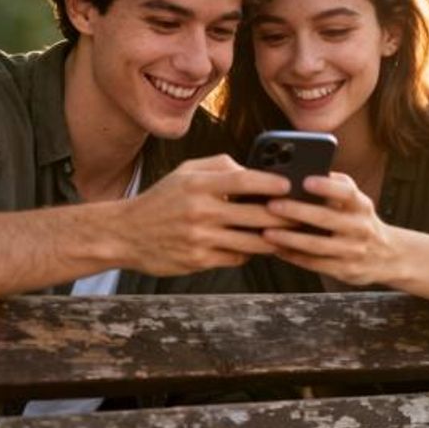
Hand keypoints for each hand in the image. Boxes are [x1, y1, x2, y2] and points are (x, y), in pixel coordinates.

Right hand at [114, 154, 290, 274]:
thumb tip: (252, 170)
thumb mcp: (185, 172)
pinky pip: (235, 257)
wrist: (126, 234)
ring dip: (273, 239)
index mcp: (197, 185)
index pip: (242, 181)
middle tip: (302, 214)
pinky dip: (248, 252)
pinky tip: (255, 246)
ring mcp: (199, 238)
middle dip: (283, 216)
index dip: (270, 183)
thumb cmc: (161, 199)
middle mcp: (199, 211)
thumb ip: (219, 166)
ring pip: (251, 241)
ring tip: (288, 233)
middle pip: (254, 215)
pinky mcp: (198, 260)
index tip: (291, 185)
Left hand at [263, 172, 397, 286]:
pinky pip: (315, 264)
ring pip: (317, 245)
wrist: (388, 255)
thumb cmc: (359, 220)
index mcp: (361, 205)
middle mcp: (359, 227)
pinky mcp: (345, 270)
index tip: (305, 180)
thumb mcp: (356, 201)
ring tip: (267, 232)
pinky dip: (294, 256)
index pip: (347, 192)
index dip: (327, 186)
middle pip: (326, 219)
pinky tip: (276, 249)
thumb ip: (334, 187)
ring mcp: (353, 251)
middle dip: (297, 212)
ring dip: (290, 238)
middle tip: (272, 205)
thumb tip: (300, 170)